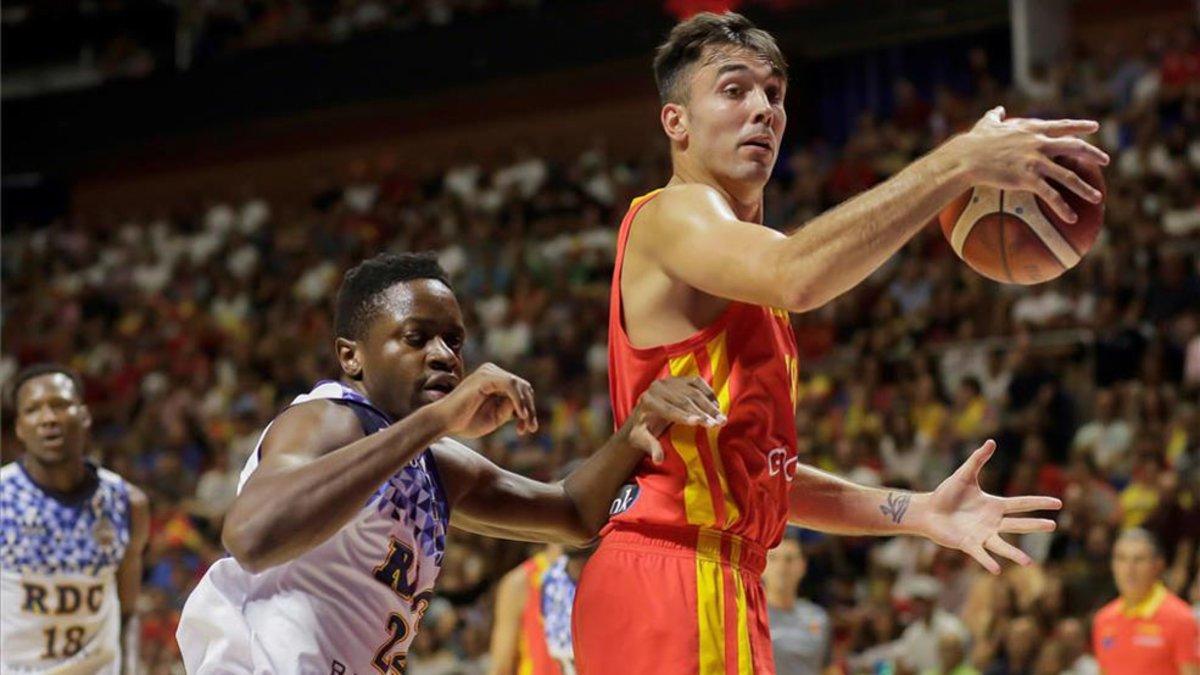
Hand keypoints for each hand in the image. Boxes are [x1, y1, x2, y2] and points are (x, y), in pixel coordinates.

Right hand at [431, 363, 537, 437]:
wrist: (444, 423)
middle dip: (530, 409)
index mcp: (495, 380)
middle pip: (523, 387)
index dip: (529, 410)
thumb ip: (510, 410)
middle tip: (531, 429)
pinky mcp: (485, 377)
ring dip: (527, 407)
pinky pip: (510, 385)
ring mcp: (488, 372)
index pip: (521, 390)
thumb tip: (526, 407)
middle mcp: (492, 371)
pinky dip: (518, 401)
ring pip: (519, 385)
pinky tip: (521, 415)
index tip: (527, 430)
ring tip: (527, 426)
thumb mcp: (495, 417)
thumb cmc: (466, 421)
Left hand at [624, 376, 725, 462]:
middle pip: (684, 400)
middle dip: (703, 412)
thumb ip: (651, 447)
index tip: (700, 422)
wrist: (642, 414)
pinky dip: (708, 392)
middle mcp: (657, 387)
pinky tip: (717, 405)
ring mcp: (669, 381)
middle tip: (717, 423)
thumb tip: (658, 460)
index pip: (669, 409)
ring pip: (693, 391)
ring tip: (722, 418)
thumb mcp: (642, 439)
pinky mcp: (679, 379)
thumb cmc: (643, 430)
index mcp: (648, 401)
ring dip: (709, 405)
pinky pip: (697, 382)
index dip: (685, 416)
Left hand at [918, 440, 1061, 573]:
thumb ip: (978, 459)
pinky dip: (988, 561)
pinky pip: (980, 554)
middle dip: (1035, 525)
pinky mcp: (968, 544)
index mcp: (994, 505)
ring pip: (1002, 545)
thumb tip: (992, 441)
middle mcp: (992, 522)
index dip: (1039, 503)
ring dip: (1015, 554)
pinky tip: (997, 570)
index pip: (1021, 504)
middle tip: (1053, 526)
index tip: (1058, 503)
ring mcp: (982, 534)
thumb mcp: (964, 475)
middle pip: (1018, 524)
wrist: (928, 510)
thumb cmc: (947, 493)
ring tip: (1029, 563)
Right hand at [949, 106, 1108, 221]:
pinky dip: (1062, 207)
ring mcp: (1035, 161)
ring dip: (1084, 188)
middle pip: (1074, 147)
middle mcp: (1039, 143)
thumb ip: (995, 116)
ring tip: (1097, 198)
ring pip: (1068, 176)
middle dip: (1093, 154)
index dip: (1080, 126)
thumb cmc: (973, 142)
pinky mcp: (1028, 178)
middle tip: (1106, 160)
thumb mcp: (986, 124)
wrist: (966, 157)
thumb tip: (997, 110)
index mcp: (1032, 129)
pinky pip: (1050, 195)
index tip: (1095, 127)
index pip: (1063, 126)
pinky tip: (1071, 218)